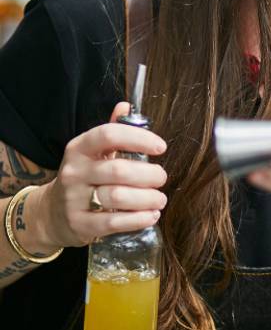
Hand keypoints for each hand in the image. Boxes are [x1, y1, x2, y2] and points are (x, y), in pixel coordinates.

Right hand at [33, 102, 167, 251]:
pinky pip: (114, 222)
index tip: (161, 147)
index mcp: (79, 149)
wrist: (50, 213)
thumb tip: (126, 105)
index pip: (109, 134)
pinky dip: (139, 219)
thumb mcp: (92, 152)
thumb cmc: (83, 178)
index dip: (139, 138)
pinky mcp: (79, 224)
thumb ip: (112, 131)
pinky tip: (151, 215)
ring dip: (148, 198)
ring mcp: (73, 199)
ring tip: (159, 199)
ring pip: (118, 196)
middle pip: (119, 169)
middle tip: (162, 178)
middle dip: (150, 175)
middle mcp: (74, 172)